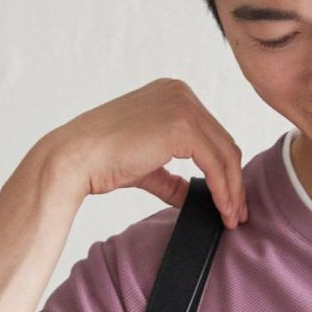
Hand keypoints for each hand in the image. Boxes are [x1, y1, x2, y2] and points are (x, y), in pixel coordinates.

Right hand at [44, 77, 248, 228]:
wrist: (75, 159)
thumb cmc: (102, 160)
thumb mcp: (147, 165)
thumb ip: (172, 176)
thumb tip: (192, 195)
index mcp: (173, 94)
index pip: (212, 135)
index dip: (225, 170)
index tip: (229, 201)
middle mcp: (181, 92)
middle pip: (224, 143)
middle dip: (234, 183)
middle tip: (236, 215)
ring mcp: (182, 105)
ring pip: (226, 154)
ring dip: (232, 191)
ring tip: (231, 219)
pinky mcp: (182, 126)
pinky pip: (216, 164)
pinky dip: (223, 190)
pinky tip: (222, 210)